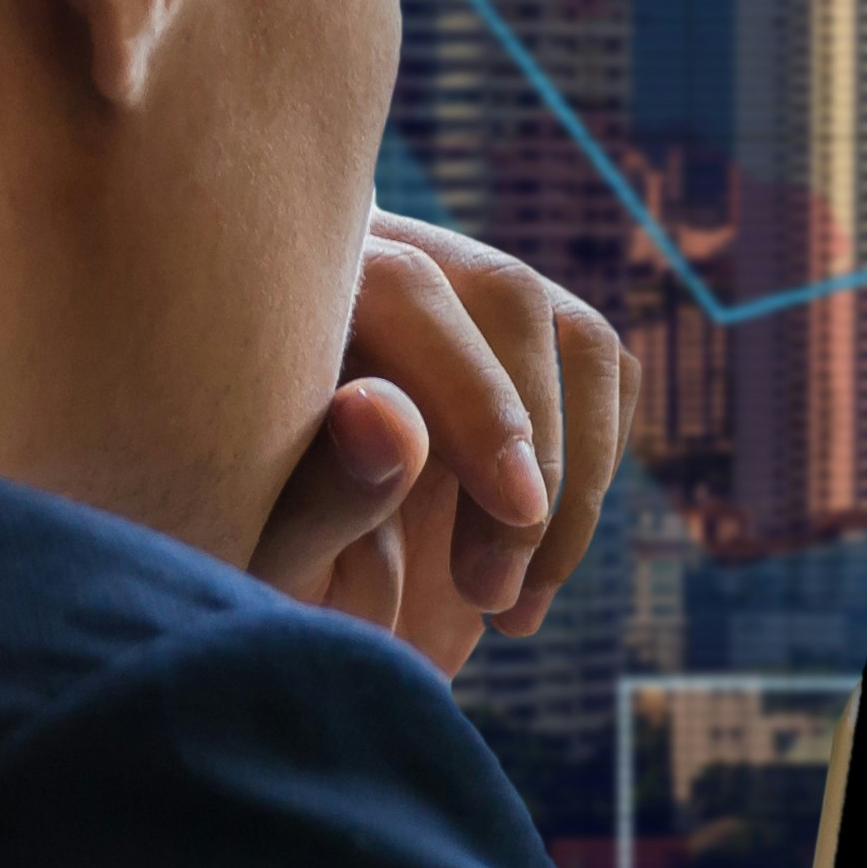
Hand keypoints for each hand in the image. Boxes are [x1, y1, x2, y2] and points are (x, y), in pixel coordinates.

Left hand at [250, 212, 633, 676]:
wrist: (296, 603)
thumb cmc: (259, 574)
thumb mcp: (269, 554)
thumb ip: (325, 489)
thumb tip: (388, 413)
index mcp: (291, 290)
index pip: (409, 290)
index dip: (475, 394)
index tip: (517, 510)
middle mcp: (382, 264)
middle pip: (506, 298)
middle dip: (529, 448)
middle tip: (491, 590)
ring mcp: (465, 301)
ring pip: (576, 338)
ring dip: (576, 477)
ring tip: (506, 602)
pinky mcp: (530, 351)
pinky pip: (607, 379)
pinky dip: (595, 479)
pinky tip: (534, 575)